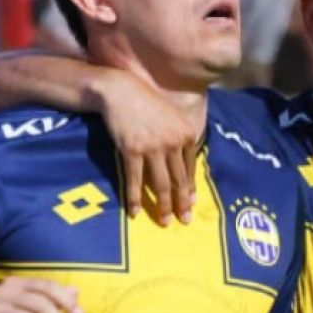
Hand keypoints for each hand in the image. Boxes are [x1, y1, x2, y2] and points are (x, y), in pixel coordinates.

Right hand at [96, 69, 199, 225]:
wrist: (121, 91)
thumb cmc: (146, 102)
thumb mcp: (171, 116)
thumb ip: (179, 137)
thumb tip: (183, 164)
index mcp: (186, 134)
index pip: (190, 167)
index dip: (190, 188)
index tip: (191, 202)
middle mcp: (173, 142)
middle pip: (179, 180)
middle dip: (182, 203)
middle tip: (184, 220)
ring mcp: (153, 148)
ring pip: (161, 184)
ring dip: (162, 206)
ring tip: (164, 222)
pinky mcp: (132, 151)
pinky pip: (136, 181)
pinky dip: (135, 198)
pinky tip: (134, 211)